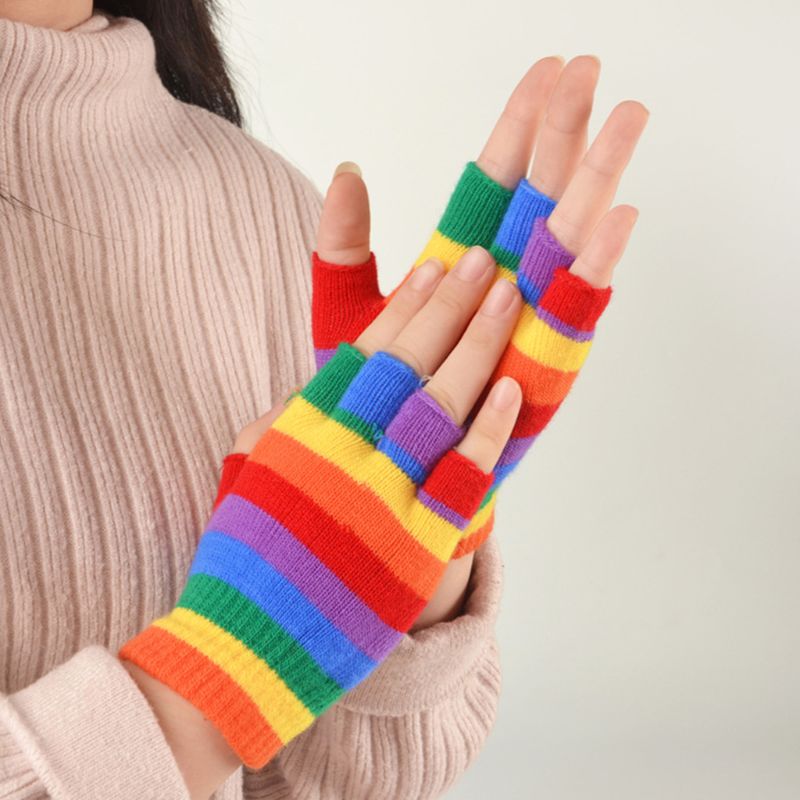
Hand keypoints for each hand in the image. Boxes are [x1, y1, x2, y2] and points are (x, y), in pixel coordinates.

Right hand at [121, 238, 530, 769]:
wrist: (247, 652)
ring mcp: (381, 502)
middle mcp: (340, 457)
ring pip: (439, 407)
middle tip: (483, 262)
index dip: (404, 307)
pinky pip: (459, 479)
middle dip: (450, 307)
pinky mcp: (415, 549)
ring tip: (506, 300)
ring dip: (476, 348)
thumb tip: (323, 386)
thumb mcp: (249, 474)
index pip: (363, 353)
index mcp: (299, 434)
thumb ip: (286, 422)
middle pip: (408, 364)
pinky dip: (486, 431)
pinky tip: (509, 387)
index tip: (436, 268)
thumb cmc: (246, 560)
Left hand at [312, 55, 647, 553]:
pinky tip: (616, 223)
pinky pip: (566, 322)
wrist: (382, 478)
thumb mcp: (346, 315)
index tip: (543, 73)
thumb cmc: (367, 398)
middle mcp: (503, 295)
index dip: (519, 132)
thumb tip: (348, 167)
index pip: (496, 187)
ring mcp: (523, 333)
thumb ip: (346, 245)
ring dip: (592, 186)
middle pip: (538, 203)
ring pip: (562, 248)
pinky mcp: (534, 376)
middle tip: (586, 70)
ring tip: (622, 121)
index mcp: (463, 271)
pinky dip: (591, 273)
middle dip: (562, 138)